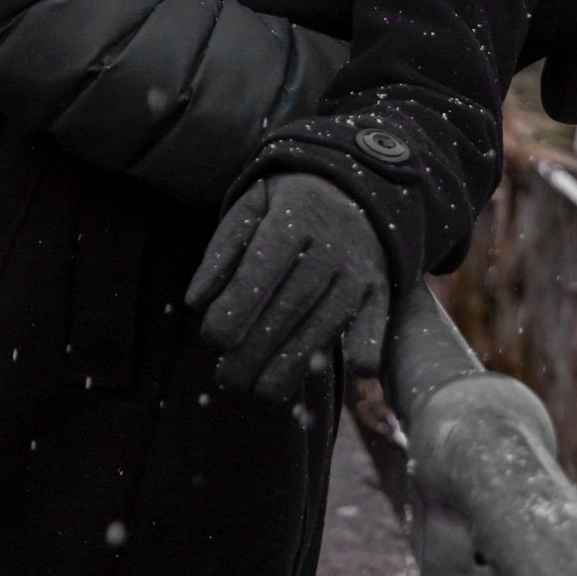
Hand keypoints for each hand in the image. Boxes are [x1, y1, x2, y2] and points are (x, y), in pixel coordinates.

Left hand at [186, 173, 389, 399]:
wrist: (356, 184)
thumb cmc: (289, 202)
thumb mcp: (252, 205)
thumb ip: (222, 249)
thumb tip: (195, 301)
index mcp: (295, 215)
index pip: (261, 269)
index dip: (235, 309)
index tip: (214, 339)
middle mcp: (332, 241)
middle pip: (290, 305)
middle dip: (255, 349)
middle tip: (228, 379)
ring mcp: (360, 265)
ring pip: (326, 322)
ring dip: (294, 364)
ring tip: (262, 391)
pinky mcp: (380, 285)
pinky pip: (377, 318)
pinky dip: (369, 343)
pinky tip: (357, 370)